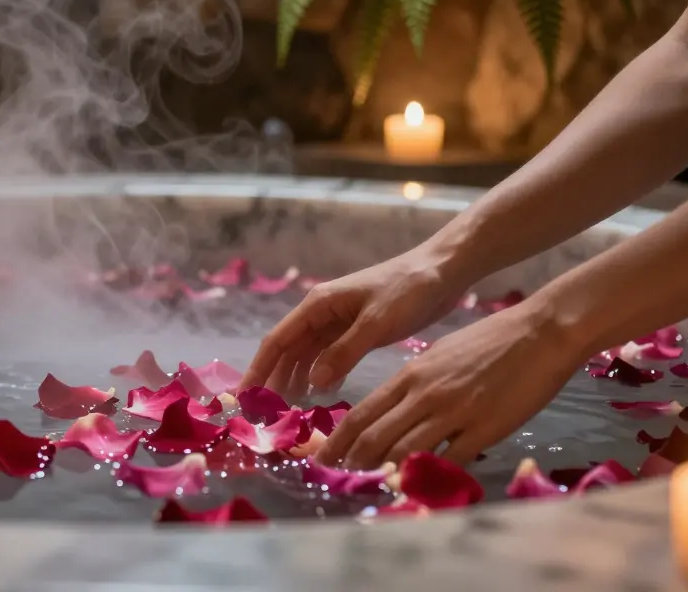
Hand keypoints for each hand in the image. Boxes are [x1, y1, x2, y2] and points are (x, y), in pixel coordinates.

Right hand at [239, 246, 467, 399]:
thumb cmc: (408, 290)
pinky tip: (319, 394)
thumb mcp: (376, 323)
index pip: (277, 341)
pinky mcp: (356, 330)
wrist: (442, 272)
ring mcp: (338, 322)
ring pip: (306, 355)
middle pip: (287, 350)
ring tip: (287, 411)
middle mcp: (321, 313)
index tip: (245, 398)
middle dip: (273, 379)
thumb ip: (343, 352)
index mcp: (318, 305)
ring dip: (295, 379)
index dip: (259, 370)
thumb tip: (312, 383)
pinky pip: (329, 356)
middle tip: (264, 415)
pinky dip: (321, 374)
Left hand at [313, 300, 587, 468]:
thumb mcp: (439, 356)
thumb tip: (394, 410)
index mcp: (410, 375)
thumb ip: (415, 384)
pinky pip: (451, 460)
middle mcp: (424, 395)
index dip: (339, 440)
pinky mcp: (483, 429)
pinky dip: (432, 476)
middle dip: (352, 462)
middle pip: (375, 436)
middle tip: (338, 480)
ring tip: (373, 488)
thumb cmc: (489, 341)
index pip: (362, 413)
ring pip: (405, 452)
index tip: (323, 458)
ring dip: (385, 473)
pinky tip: (422, 487)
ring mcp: (453, 413)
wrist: (538, 333)